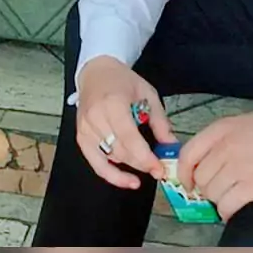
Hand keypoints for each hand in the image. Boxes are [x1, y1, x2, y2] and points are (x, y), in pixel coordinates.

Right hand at [77, 56, 176, 189]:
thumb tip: (171, 146)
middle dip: (141, 164)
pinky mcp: (81, 138)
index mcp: (113, 103)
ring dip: (130, 167)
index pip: (130, 138)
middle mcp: (96, 118)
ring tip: (147, 168)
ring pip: (110, 158)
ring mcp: (85, 129)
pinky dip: (111, 174)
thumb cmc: (122, 81)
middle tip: (159, 169)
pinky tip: (127, 180)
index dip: (145, 158)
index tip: (159, 168)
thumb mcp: (147, 94)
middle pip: (121, 151)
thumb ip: (160, 122)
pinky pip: (96, 164)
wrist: (97, 72)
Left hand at [178, 110, 252, 221]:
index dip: (184, 173)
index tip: (189, 183)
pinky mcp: (251, 186)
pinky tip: (234, 210)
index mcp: (221, 130)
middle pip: (200, 178)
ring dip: (219, 200)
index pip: (187, 154)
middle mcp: (224, 148)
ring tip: (231, 198)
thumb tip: (211, 162)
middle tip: (220, 190)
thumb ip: (224, 140)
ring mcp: (236, 168)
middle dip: (207, 188)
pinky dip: (226, 212)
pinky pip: (226, 206)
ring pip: (212, 194)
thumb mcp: (244, 124)